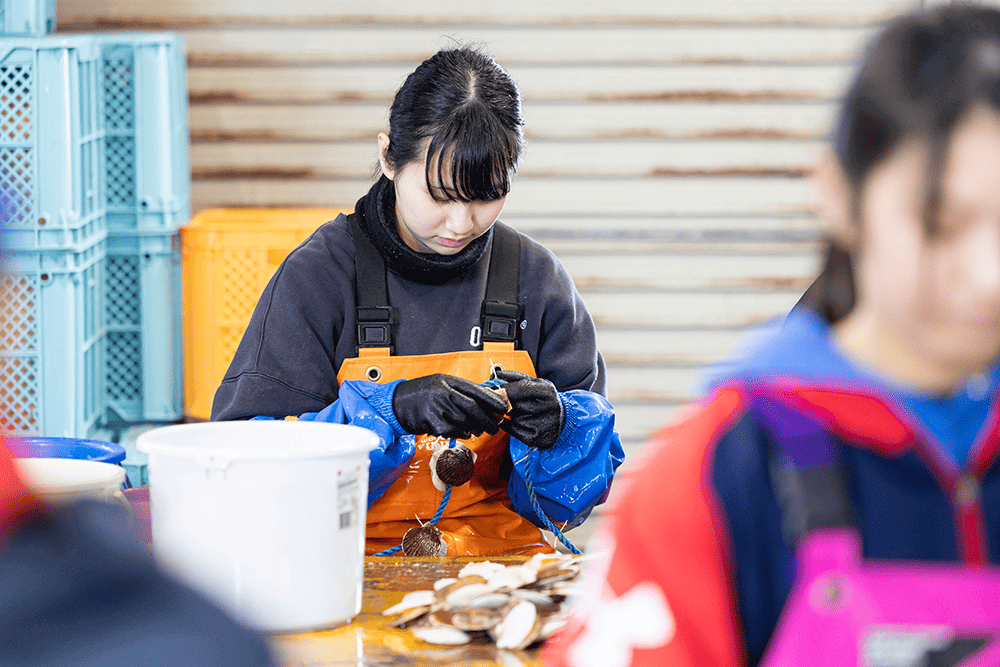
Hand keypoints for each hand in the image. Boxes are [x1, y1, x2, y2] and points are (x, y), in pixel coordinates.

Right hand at [392, 374, 508, 438]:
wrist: (397, 404)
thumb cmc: (420, 393)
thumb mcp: (441, 383)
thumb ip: (461, 390)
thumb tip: (486, 397)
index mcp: (447, 381)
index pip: (476, 390)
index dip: (493, 400)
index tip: (503, 407)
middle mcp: (443, 393)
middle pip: (474, 408)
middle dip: (488, 419)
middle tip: (495, 425)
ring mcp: (438, 408)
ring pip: (466, 422)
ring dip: (476, 428)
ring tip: (479, 429)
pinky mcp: (433, 423)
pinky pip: (454, 431)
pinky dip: (462, 433)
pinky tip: (464, 432)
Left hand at [494, 370, 564, 448]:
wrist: (564, 420)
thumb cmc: (546, 399)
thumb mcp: (538, 383)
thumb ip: (517, 377)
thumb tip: (498, 374)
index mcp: (546, 392)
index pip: (519, 389)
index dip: (504, 389)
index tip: (495, 389)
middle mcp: (546, 408)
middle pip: (513, 404)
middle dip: (505, 402)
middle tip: (507, 401)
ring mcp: (540, 425)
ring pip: (511, 417)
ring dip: (509, 414)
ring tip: (519, 412)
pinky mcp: (535, 438)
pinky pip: (511, 430)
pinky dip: (509, 425)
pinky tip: (518, 421)